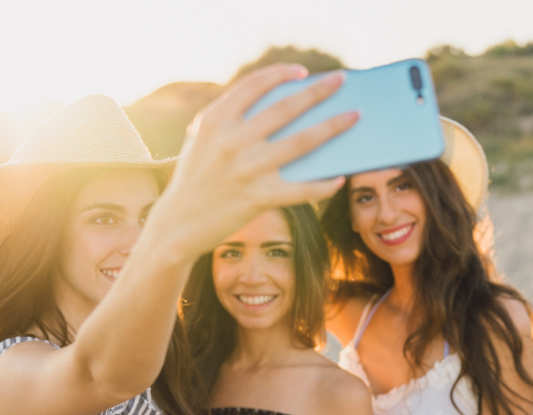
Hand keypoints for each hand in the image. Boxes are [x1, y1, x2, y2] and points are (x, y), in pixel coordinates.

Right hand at [147, 63, 357, 259]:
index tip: (303, 72)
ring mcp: (247, 170)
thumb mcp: (202, 140)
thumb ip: (231, 119)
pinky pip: (302, 189)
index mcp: (215, 120)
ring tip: (355, 116)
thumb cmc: (195, 178)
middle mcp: (232, 141)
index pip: (254, 85)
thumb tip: (285, 107)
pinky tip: (339, 178)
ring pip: (302, 142)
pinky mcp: (259, 198)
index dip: (281, 74)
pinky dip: (324, 185)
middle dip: (318, 91)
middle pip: (286, 108)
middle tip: (342, 80)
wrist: (178, 225)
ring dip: (334, 126)